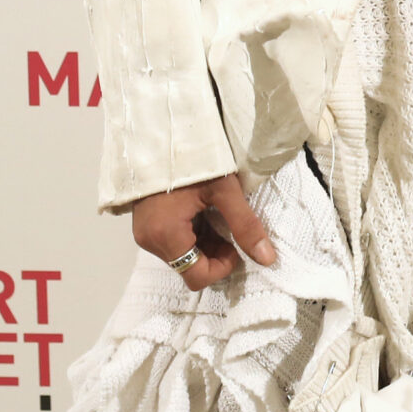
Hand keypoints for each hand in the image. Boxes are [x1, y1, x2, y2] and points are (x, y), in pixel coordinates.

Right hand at [130, 173, 278, 288]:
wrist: (161, 134)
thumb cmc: (193, 160)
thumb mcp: (224, 191)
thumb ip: (245, 226)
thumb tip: (268, 259)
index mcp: (166, 235)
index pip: (196, 277)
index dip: (222, 267)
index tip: (235, 245)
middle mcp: (150, 241)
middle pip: (188, 267)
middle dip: (214, 254)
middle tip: (229, 228)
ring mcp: (144, 233)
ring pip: (181, 255)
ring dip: (203, 244)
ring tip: (215, 216)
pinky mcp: (145, 224)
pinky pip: (171, 242)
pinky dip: (190, 234)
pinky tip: (201, 212)